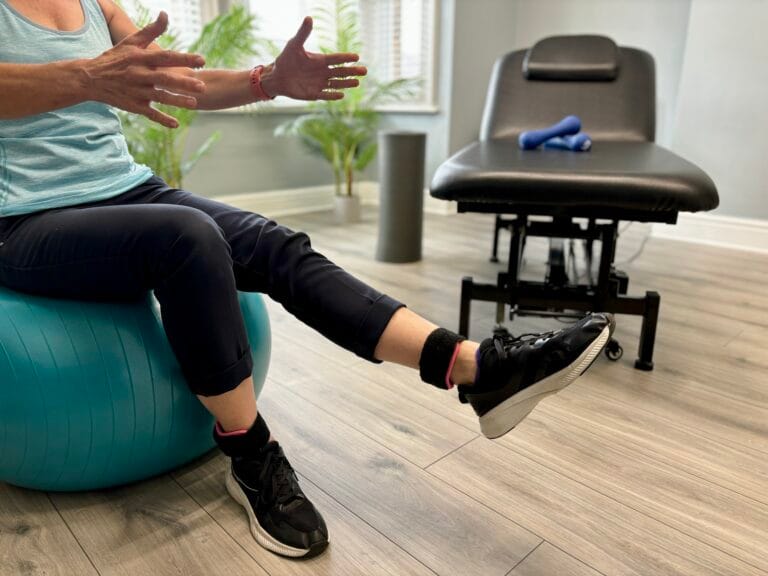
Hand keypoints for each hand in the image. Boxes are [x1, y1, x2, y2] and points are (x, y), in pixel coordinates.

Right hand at [83, 12, 205, 127]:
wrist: (91, 78)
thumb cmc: (115, 58)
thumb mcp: (131, 42)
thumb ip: (151, 30)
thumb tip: (165, 15)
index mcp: (140, 58)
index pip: (165, 57)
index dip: (183, 58)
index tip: (202, 60)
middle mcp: (139, 75)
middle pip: (164, 78)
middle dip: (184, 82)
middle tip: (203, 86)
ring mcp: (137, 92)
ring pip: (160, 97)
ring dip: (177, 101)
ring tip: (194, 103)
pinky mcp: (134, 106)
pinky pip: (150, 114)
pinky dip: (162, 119)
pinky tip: (175, 124)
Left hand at [261, 17, 366, 100]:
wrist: (278, 76)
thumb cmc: (286, 59)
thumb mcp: (294, 45)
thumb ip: (303, 33)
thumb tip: (309, 18)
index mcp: (320, 60)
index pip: (336, 59)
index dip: (346, 58)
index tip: (356, 57)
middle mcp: (323, 72)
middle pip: (341, 72)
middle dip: (352, 71)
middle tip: (364, 71)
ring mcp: (319, 83)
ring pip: (336, 84)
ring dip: (346, 83)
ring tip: (357, 83)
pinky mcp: (314, 94)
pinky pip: (326, 95)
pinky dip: (333, 95)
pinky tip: (341, 95)